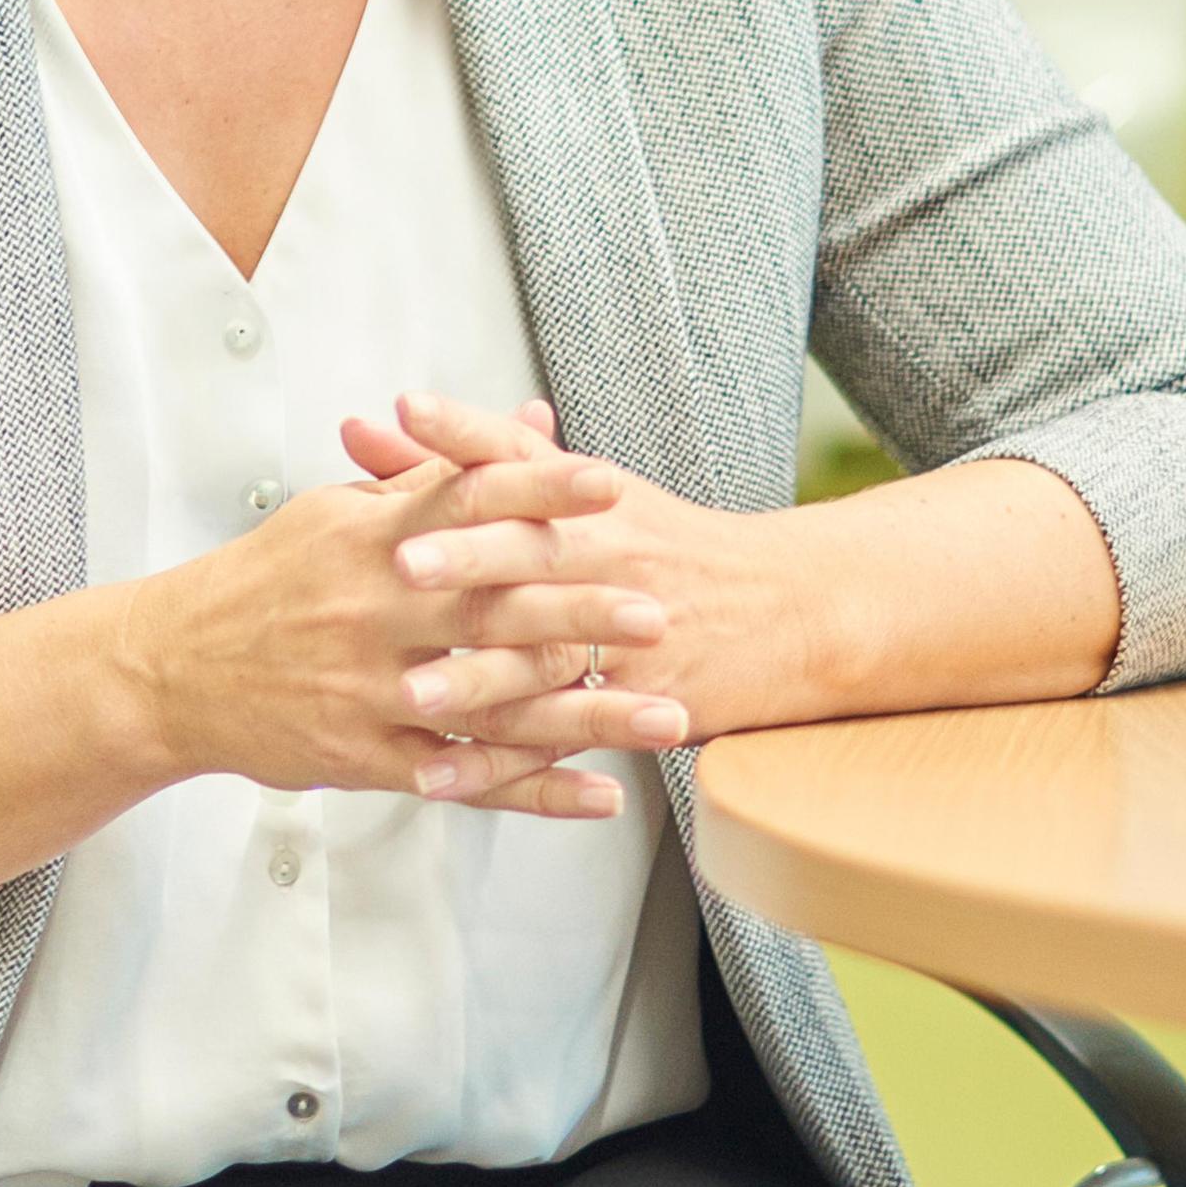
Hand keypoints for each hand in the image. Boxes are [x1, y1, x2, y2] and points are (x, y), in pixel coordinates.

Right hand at [121, 428, 688, 820]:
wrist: (167, 670)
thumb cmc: (267, 582)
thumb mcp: (340, 510)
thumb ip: (442, 474)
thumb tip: (533, 420)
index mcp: (369, 538)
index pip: (467, 503)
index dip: (540, 491)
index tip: (611, 483)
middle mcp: (373, 612)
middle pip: (493, 610)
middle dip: (581, 613)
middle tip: (659, 615)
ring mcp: (370, 690)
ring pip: (494, 706)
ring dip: (586, 715)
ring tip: (665, 718)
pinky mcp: (366, 755)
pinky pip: (464, 777)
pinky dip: (533, 791)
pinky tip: (598, 794)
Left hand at [342, 392, 797, 759]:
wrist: (793, 609)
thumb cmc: (671, 545)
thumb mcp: (593, 486)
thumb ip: (487, 449)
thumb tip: (392, 409)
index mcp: (594, 501)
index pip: (523, 457)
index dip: (465, 436)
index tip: (406, 414)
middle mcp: (611, 559)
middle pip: (535, 553)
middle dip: (467, 559)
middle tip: (402, 564)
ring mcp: (627, 637)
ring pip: (543, 658)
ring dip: (477, 677)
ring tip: (414, 691)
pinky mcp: (637, 705)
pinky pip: (559, 738)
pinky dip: (498, 765)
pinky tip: (440, 776)